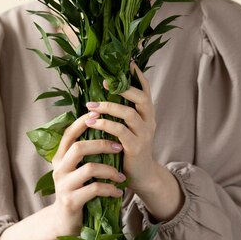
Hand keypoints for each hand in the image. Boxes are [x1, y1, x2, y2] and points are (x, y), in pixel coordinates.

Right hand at [51, 113, 124, 236]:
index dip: (83, 122)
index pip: (69, 134)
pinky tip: (118, 191)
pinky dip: (110, 189)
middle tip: (120, 147)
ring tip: (121, 176)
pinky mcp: (71, 201)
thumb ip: (84, 154)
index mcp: (60, 157)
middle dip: (102, 144)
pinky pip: (95, 189)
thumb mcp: (76, 170)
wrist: (64, 223)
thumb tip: (103, 128)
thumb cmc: (76, 191)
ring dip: (110, 170)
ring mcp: (63, 185)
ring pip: (89, 168)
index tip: (100, 113)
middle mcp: (59, 169)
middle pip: (79, 147)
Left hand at [85, 61, 156, 193]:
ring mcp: (144, 134)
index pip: (146, 90)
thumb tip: (99, 92)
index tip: (128, 62)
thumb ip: (120, 113)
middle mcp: (149, 121)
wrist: (141, 176)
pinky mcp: (136, 147)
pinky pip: (120, 131)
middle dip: (123, 88)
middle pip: (142, 98)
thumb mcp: (128, 128)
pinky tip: (92, 122)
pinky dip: (105, 124)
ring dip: (108, 107)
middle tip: (103, 81)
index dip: (138, 76)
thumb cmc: (129, 149)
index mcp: (148, 114)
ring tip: (90, 105)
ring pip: (128, 114)